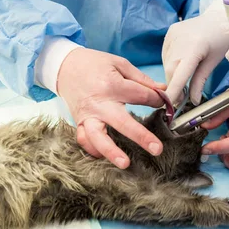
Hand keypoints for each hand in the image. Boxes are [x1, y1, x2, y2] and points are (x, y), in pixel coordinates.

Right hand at [57, 48, 166, 168]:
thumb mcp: (120, 64)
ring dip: (112, 152)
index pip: (142, 96)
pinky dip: (93, 149)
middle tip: (157, 149)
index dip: (157, 100)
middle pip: (123, 122)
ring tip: (125, 163)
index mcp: (113, 85)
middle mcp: (100, 103)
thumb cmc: (96, 64)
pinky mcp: (80, 122)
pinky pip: (84, 140)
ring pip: (99, 137)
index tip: (162, 101)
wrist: (65, 66)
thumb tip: (163, 90)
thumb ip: (142, 79)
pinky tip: (105, 156)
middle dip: (141, 137)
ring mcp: (88, 115)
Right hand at [162, 0, 228, 104]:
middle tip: (180, 98)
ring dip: (172, 75)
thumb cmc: (221, 41)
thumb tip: (193, 101)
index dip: (173, 91)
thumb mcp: (213, 62)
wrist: (219, 17)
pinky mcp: (170, 31)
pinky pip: (166, 54)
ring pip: (166, 63)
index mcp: (195, 47)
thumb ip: (200, 81)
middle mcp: (180, 39)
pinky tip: (180, 65)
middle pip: (170, 70)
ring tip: (182, 81)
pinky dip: (171, 64)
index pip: (179, 74)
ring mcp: (173, 34)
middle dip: (174, 85)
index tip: (168, 105)